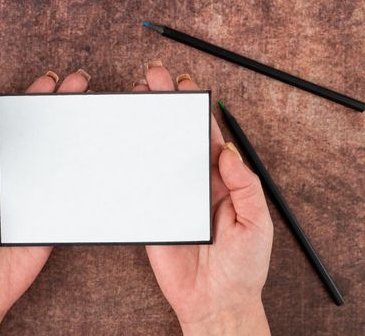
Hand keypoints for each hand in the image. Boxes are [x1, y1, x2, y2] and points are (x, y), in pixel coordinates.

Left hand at [0, 69, 90, 335]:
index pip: (12, 130)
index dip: (28, 105)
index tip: (44, 85)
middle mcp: (13, 179)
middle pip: (39, 137)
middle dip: (58, 109)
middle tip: (77, 84)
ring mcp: (34, 196)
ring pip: (56, 158)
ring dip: (72, 133)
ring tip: (88, 107)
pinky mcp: (49, 216)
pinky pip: (66, 190)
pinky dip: (80, 172)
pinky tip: (92, 151)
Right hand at [135, 62, 272, 334]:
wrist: (215, 302)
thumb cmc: (242, 266)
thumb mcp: (256, 222)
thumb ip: (243, 184)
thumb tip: (227, 151)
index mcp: (222, 182)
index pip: (208, 137)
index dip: (198, 110)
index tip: (187, 85)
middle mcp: (195, 184)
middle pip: (179, 138)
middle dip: (167, 105)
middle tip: (153, 78)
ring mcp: (172, 197)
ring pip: (157, 154)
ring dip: (147, 127)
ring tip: (136, 99)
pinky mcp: (152, 212)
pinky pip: (142, 183)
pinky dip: (132, 162)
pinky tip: (124, 141)